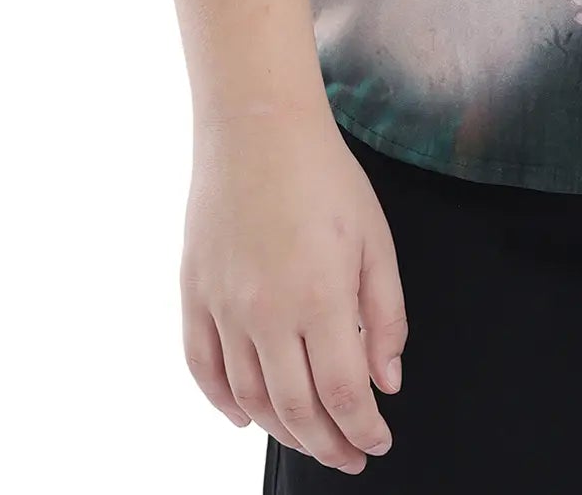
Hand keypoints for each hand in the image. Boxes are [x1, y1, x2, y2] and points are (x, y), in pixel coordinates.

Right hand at [181, 99, 406, 472]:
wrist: (258, 126)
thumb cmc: (323, 174)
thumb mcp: (377, 239)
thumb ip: (387, 316)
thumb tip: (387, 380)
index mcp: (321, 296)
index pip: (345, 395)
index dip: (364, 431)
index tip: (377, 442)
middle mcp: (268, 311)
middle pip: (297, 410)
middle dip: (328, 445)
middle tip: (347, 455)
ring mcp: (224, 306)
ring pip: (249, 400)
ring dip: (282, 432)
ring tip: (308, 439)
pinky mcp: (194, 293)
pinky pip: (203, 368)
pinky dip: (222, 404)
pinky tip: (246, 417)